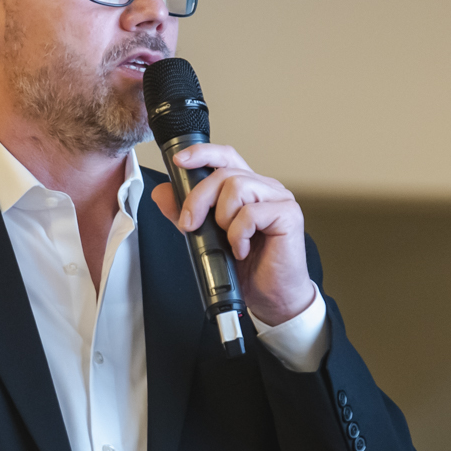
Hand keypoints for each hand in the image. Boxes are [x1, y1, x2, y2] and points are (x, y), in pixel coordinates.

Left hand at [150, 143, 317, 326]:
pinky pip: (251, 213)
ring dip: (223, 218)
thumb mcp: (207, 238)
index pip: (225, 157)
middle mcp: (264, 188)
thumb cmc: (247, 267)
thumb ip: (187, 213)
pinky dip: (238, 235)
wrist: (271, 297)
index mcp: (247, 188)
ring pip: (237, 187)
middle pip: (224, 173)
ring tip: (229, 240)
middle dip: (198, 198)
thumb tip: (162, 193)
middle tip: (189, 225)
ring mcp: (279, 199)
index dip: (202, 153)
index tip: (179, 162)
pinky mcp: (288, 214)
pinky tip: (241, 250)